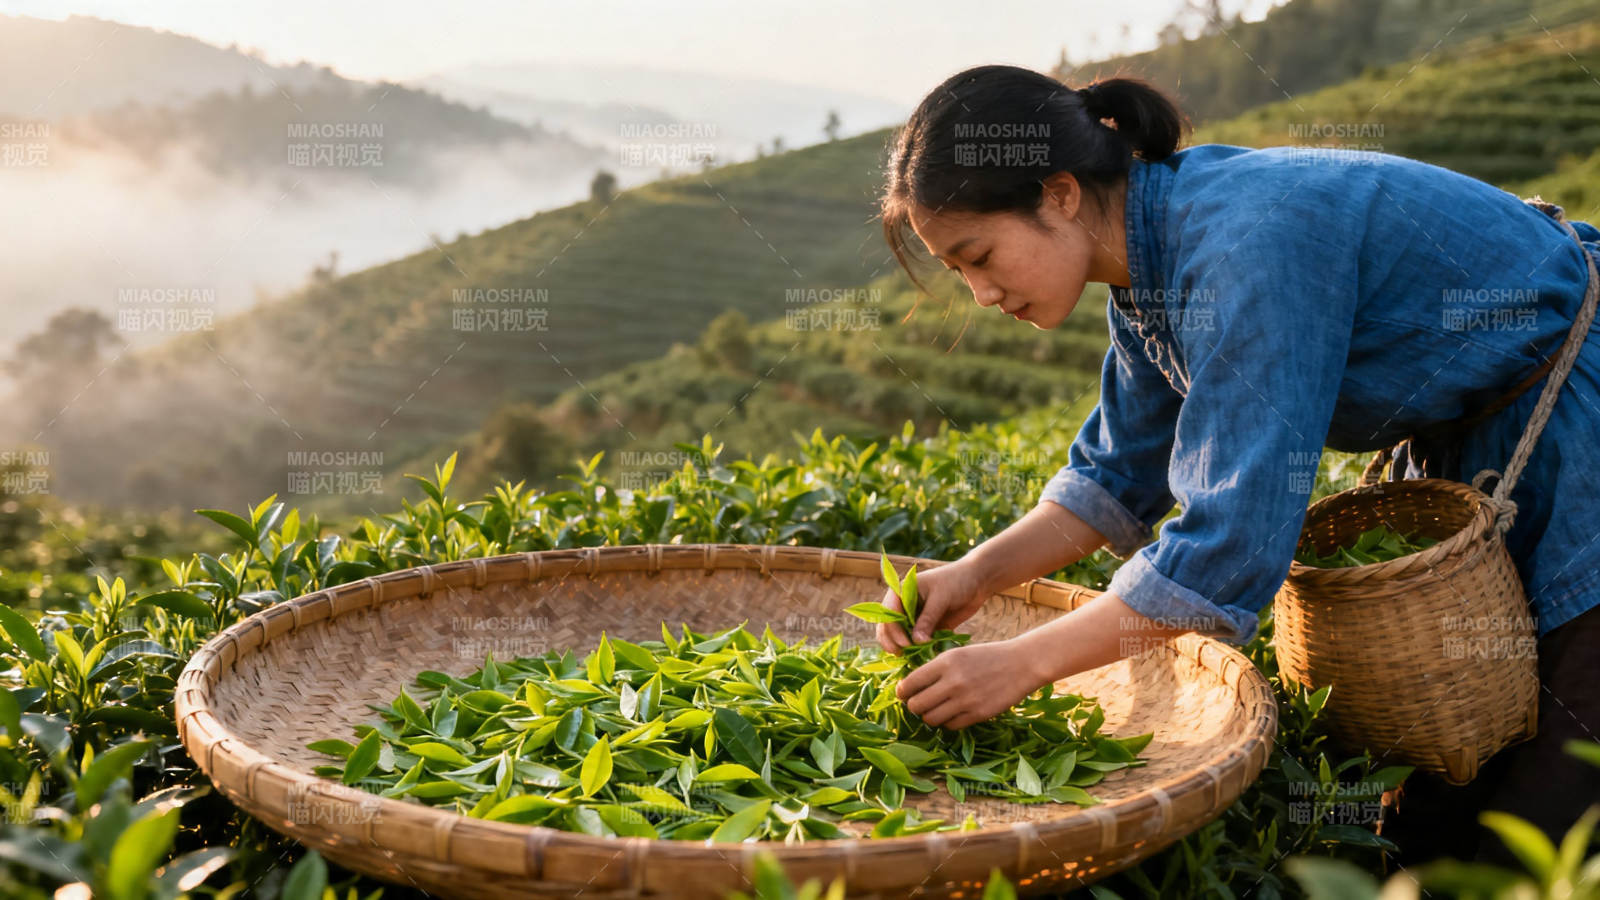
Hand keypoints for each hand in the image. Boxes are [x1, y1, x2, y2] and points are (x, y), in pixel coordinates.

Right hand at [875, 557, 990, 654]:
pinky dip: (918, 650)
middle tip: (904, 654)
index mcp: (901, 592)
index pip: (888, 614)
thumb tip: (916, 641)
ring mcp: (914, 618)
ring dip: (904, 648)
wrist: (977, 581)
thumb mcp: (941, 598)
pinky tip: (923, 658)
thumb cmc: (957, 581)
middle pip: (889, 628)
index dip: (893, 630)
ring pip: (901, 637)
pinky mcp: (926, 628)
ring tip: (913, 658)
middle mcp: (903, 606)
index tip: (906, 643)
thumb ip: (928, 619)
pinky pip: (918, 642)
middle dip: (893, 642)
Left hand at [893, 638, 1044, 729]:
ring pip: (931, 719)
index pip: (910, 684)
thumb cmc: (987, 656)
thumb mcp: (958, 653)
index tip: (903, 694)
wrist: (1021, 664)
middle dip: (914, 707)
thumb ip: (935, 668)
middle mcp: (952, 682)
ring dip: (930, 717)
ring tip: (936, 710)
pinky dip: (948, 723)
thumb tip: (910, 687)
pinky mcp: (978, 714)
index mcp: (945, 662)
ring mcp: (966, 700)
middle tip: (919, 704)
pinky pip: (951, 726)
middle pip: (916, 705)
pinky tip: (953, 714)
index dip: (902, 692)